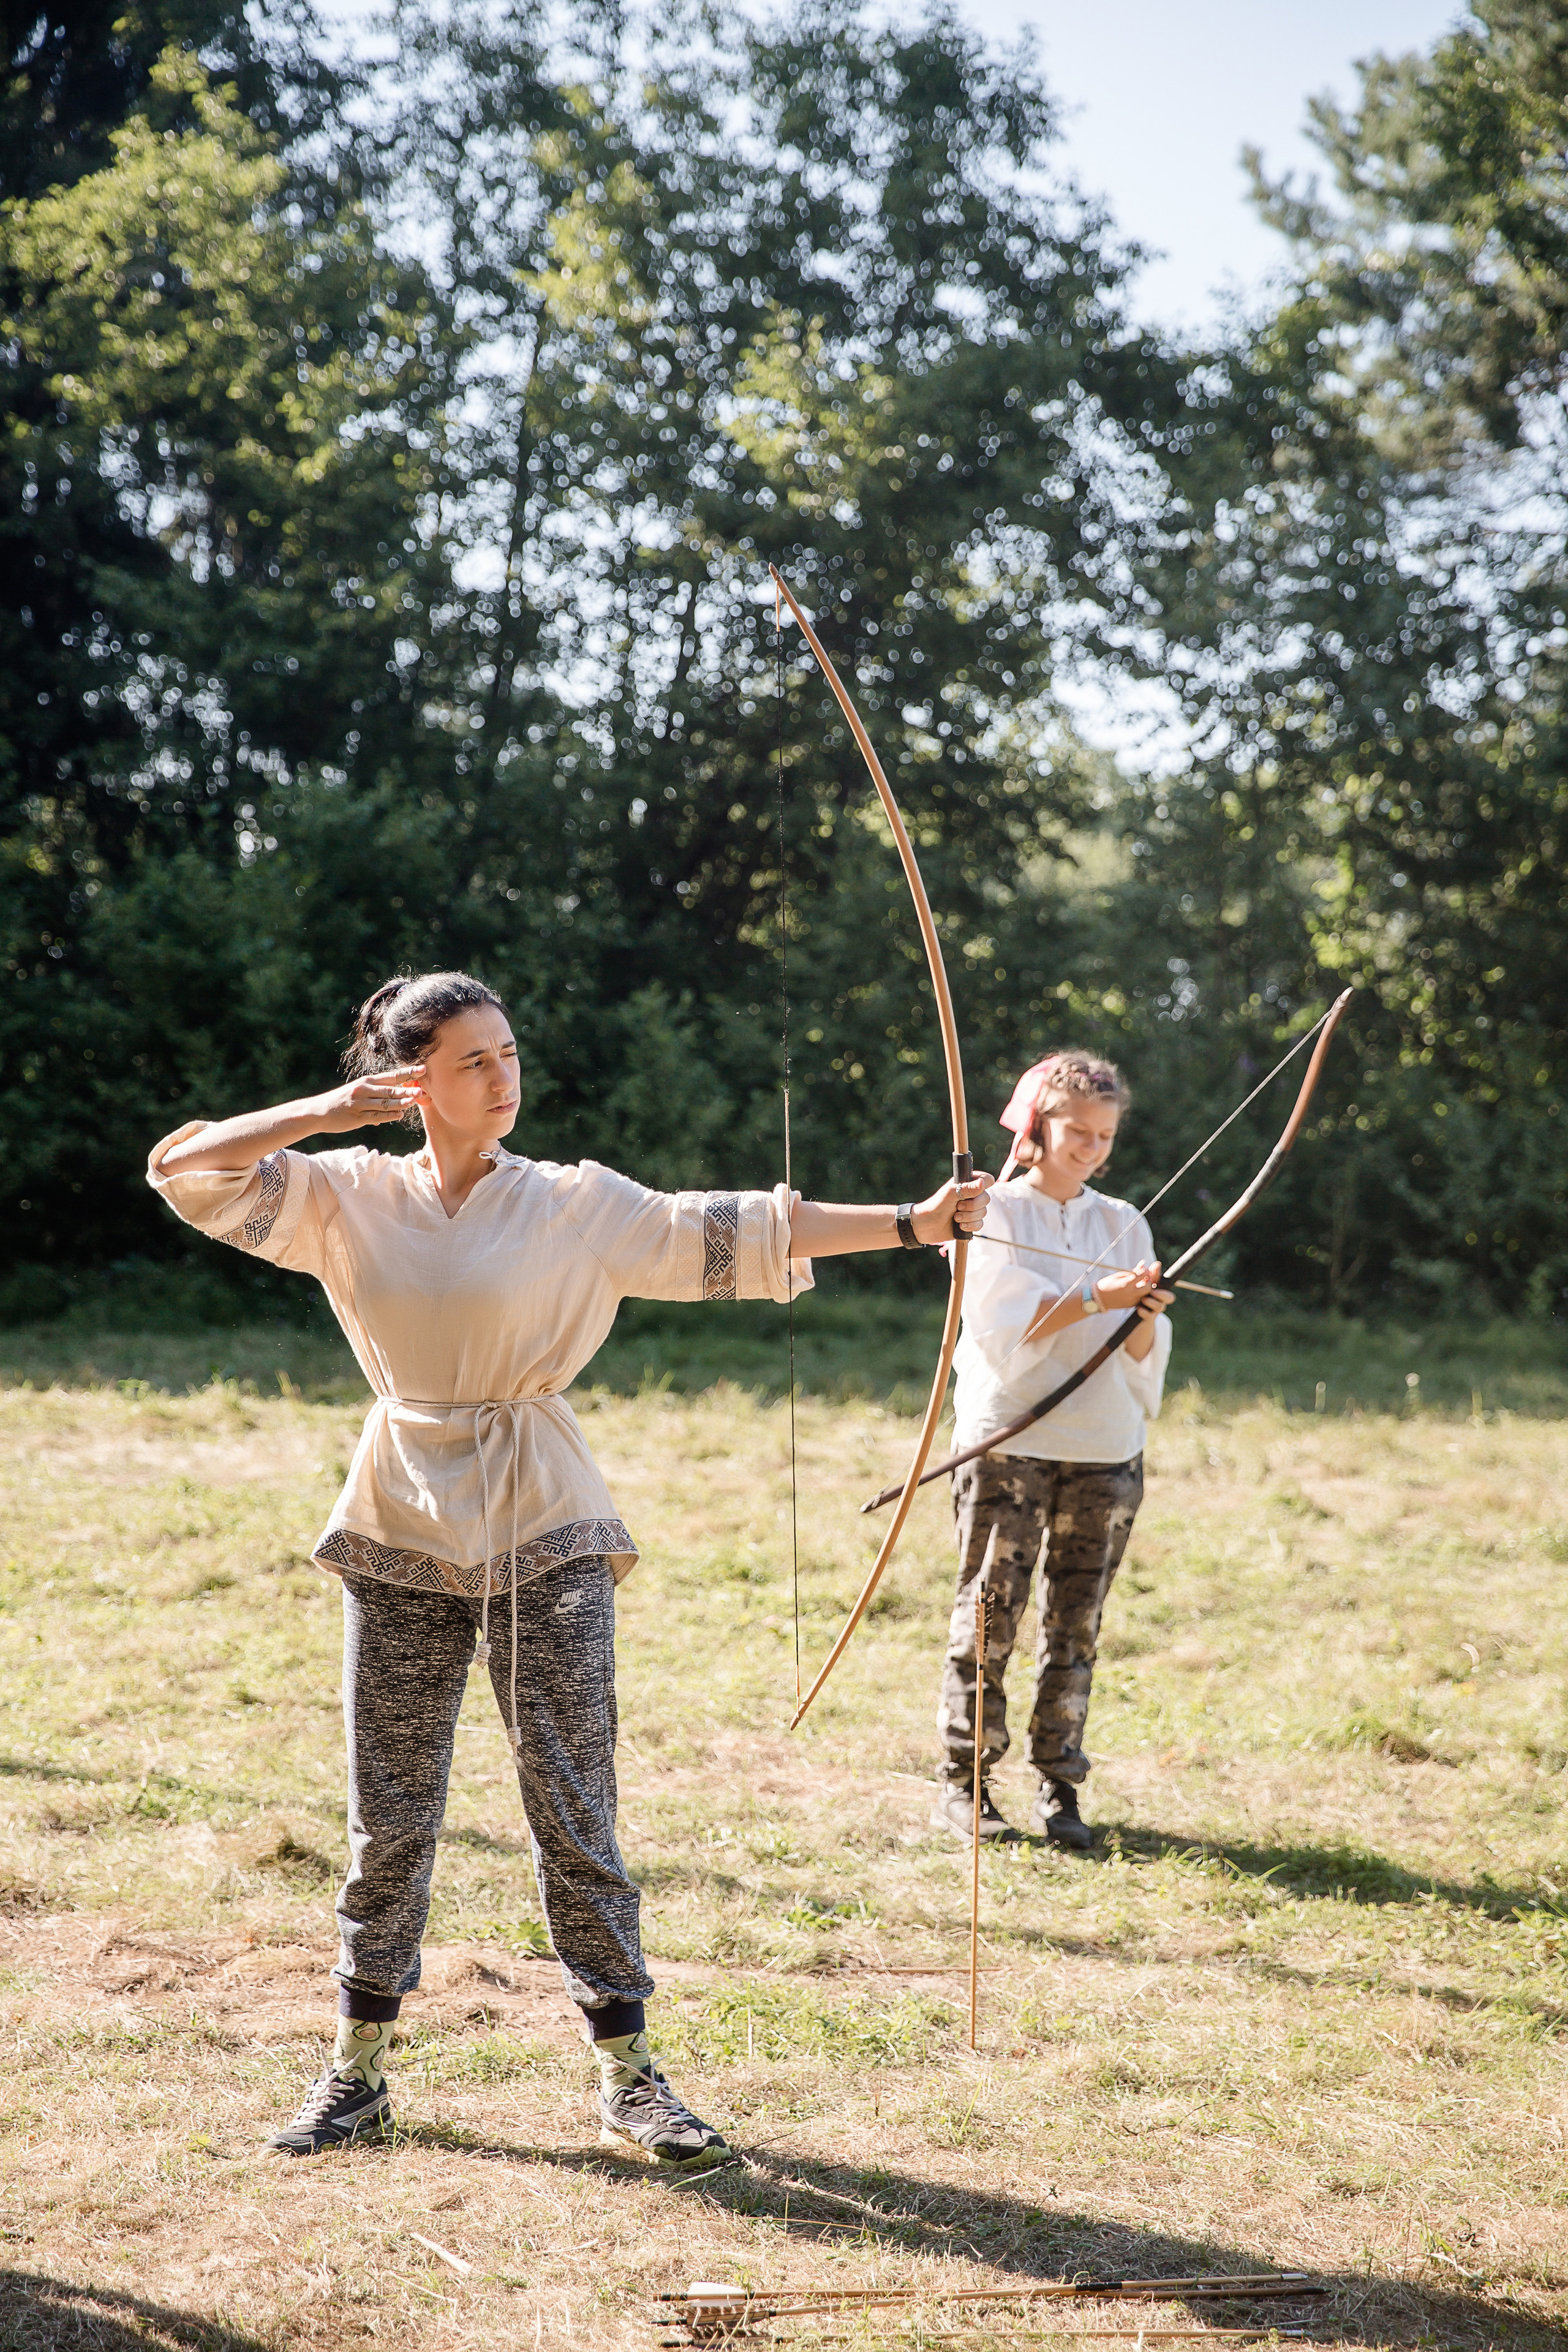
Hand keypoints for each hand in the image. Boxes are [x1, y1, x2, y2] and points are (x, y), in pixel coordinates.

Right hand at [311, 1066, 426, 1132]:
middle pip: (390, 1088)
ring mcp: (360, 1103)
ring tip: (414, 1101)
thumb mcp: (358, 1093)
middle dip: (407, 1089)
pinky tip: (400, 1115)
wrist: (318, 1112)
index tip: (423, 1069)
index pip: (392, 1075)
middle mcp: (364, 1090)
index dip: (408, 1073)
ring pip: (385, 1102)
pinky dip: (389, 1116)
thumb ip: (377, 1097)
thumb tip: (395, 1108)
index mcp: (367, 1081)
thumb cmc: (341, 1102)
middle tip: (422, 1089)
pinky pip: (376, 1116)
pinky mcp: (357, 1117)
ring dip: (401, 1102)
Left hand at [911, 1171, 993, 1244]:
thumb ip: (967, 1188)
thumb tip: (982, 1183)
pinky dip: (970, 1225)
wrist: (927, 1225)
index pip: (986, 1179)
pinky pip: (980, 1224)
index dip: (985, 1184)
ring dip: (969, 1216)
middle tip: (958, 1206)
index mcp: (967, 1183)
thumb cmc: (936, 1205)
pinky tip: (959, 1225)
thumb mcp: (951, 1193)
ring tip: (955, 1217)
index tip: (976, 1191)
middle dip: (972, 1205)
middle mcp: (972, 1195)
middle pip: (986, 1198)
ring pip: (983, 1212)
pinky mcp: (971, 1222)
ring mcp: (972, 1209)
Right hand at [1091, 1260, 1170, 1317]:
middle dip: (1148, 1281)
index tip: (1144, 1269)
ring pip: (1145, 1294)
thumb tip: (1143, 1264)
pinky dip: (1140, 1293)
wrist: (1098, 1299)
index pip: (1142, 1275)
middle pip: (1148, 1287)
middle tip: (1145, 1277)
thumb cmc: (1107, 1284)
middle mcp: (1130, 1293)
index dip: (1145, 1271)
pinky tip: (1135, 1289)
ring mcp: (1131, 1301)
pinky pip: (1140, 1298)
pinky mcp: (1131, 1305)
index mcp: (1126, 1284)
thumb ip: (1132, 1271)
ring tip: (1140, 1282)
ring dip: (1145, 1287)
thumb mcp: (1119, 1275)